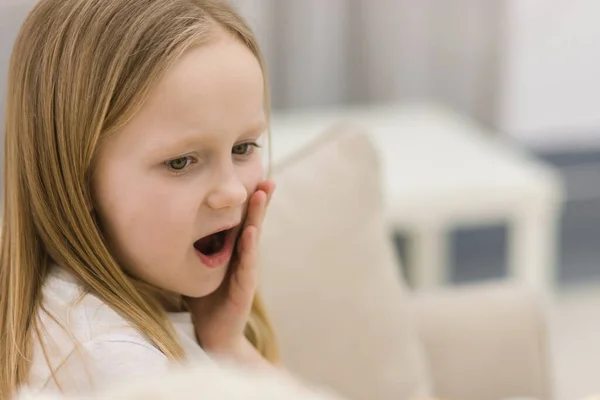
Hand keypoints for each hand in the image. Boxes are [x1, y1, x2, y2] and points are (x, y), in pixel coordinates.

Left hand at [184, 180, 275, 359]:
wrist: (214, 336)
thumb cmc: (205, 302)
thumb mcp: (197, 270)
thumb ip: (193, 251)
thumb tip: (168, 226)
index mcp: (232, 253)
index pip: (241, 222)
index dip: (247, 202)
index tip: (252, 176)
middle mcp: (243, 260)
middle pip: (252, 225)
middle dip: (260, 202)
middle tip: (267, 179)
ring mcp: (246, 273)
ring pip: (253, 239)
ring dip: (258, 216)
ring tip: (261, 194)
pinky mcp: (244, 289)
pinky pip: (247, 265)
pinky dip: (249, 247)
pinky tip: (250, 231)